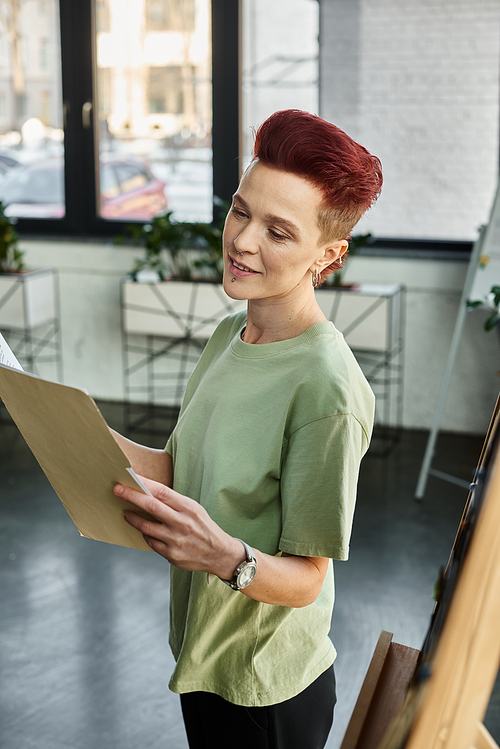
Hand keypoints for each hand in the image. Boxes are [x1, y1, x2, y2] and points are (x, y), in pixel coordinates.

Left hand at [114, 477, 241, 576]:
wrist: (219, 553)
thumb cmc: (203, 527)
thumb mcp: (194, 509)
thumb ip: (174, 502)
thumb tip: (148, 492)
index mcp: (188, 508)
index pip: (162, 491)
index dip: (144, 483)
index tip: (130, 476)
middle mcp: (181, 523)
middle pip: (151, 506)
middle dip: (131, 496)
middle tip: (117, 490)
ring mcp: (175, 540)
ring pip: (146, 526)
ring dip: (132, 518)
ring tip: (126, 513)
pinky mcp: (171, 554)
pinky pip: (151, 542)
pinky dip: (146, 534)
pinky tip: (146, 531)